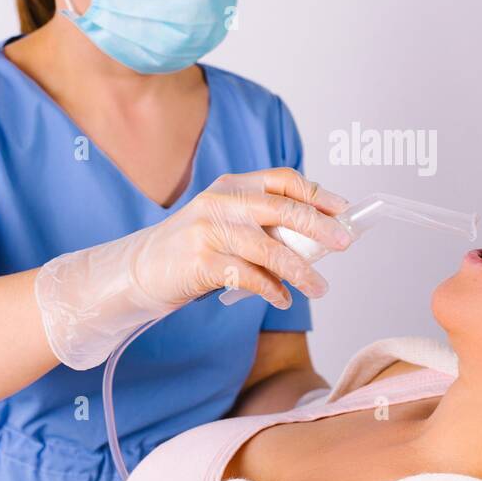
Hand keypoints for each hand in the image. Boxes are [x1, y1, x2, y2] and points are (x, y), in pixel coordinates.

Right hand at [130, 168, 350, 310]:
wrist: (138, 270)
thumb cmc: (193, 250)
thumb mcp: (226, 223)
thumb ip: (263, 224)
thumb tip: (317, 239)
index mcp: (232, 185)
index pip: (283, 180)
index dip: (317, 193)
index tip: (342, 211)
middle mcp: (221, 201)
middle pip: (282, 209)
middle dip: (319, 226)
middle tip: (344, 242)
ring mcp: (209, 230)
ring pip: (270, 248)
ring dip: (301, 270)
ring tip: (320, 288)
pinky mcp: (201, 261)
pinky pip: (250, 277)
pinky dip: (272, 290)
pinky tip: (283, 300)